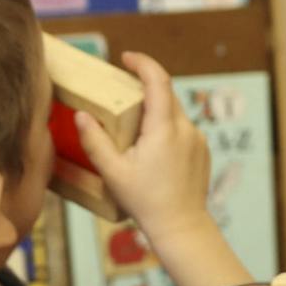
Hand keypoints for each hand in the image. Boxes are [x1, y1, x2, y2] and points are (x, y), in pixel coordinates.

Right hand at [75, 52, 250, 285]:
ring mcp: (198, 140)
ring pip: (175, 113)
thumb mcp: (113, 173)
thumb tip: (82, 115)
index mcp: (164, 128)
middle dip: (144, 88)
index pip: (158, 80)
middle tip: (122, 91)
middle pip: (166, 95)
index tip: (126, 57)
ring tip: (134, 128)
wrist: (181, 227)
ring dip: (155, 112)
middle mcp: (186, 128)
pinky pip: (183, 130)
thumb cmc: (146, 202)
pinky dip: (167, 129)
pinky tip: (152, 149)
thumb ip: (95, 141)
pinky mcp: (203, 151)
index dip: (142, 62)